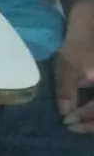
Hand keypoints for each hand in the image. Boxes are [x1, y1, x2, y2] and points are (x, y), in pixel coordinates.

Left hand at [56, 7, 93, 132]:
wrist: (90, 28)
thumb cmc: (78, 46)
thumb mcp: (68, 67)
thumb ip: (67, 92)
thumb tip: (65, 115)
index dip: (84, 119)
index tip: (66, 122)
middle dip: (92, 124)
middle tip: (74, 127)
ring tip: (80, 125)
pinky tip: (87, 117)